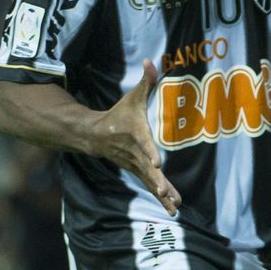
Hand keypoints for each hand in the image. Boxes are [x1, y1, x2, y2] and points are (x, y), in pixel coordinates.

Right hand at [90, 58, 180, 215]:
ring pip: (150, 181)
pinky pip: (151, 186)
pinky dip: (162, 198)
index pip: (143, 143)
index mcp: (135, 134)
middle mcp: (135, 153)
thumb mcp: (132, 97)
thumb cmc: (119, 115)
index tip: (157, 162)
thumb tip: (152, 59)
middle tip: (164, 191)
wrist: (95, 135)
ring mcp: (136, 165)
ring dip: (162, 194)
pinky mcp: (138, 172)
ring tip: (175, 207)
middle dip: (156, 180)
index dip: (150, 151)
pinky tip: (174, 210)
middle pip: (147, 168)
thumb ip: (146, 81)